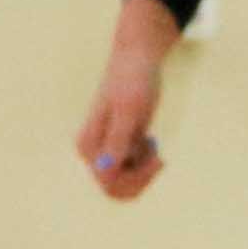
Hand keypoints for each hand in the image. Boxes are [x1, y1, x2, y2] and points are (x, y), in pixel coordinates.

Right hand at [76, 0, 175, 197]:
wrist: (138, 60)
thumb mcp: (129, 110)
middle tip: (159, 157)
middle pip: (116, 188)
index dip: (135, 180)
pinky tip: (150, 139)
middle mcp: (93, 152)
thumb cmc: (132, 81)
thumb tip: (107, 171)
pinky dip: (146, 160)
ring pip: (127, 181)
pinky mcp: (120, 147)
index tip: (158, 161)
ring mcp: (106, 151)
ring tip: (152, 142)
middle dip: (141, 178)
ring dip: (145, 168)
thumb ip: (118, 140)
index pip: (108, 182)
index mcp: (89, 146)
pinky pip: (134, 169)